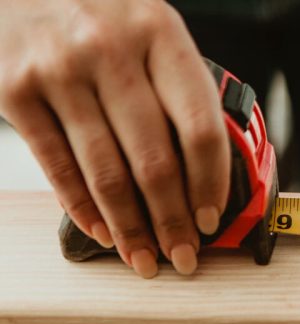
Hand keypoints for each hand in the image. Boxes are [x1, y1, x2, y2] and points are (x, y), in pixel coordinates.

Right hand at [0, 0, 229, 277]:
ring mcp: (60, 71)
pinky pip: (56, 166)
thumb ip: (180, 88)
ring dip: (131, 227)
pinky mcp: (15, 90)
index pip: (199, 126)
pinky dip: (83, 208)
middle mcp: (111, 51)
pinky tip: (104, 231)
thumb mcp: (154, 32)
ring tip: (146, 258)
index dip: (210, 183)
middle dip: (173, 220)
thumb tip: (209, 169)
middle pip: (154, 160)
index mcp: (161, 34)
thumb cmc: (103, 12)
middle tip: (183, 254)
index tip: (213, 217)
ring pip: (105, 172)